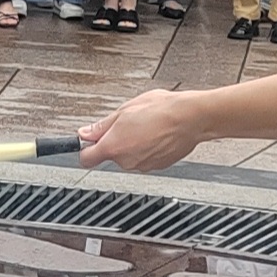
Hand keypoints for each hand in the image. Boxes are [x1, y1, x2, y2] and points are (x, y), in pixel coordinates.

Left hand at [79, 89, 202, 171]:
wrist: (191, 117)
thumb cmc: (161, 110)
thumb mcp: (124, 110)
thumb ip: (101, 126)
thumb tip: (85, 133)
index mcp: (113, 146)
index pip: (86, 158)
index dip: (85, 148)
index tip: (87, 141)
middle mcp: (126, 161)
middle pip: (110, 155)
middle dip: (115, 140)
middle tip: (128, 123)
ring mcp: (143, 165)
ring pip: (129, 156)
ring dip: (133, 144)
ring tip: (146, 126)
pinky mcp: (157, 166)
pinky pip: (145, 158)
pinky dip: (147, 148)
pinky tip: (156, 134)